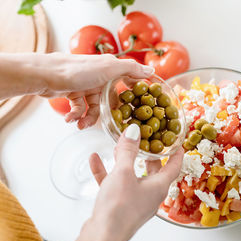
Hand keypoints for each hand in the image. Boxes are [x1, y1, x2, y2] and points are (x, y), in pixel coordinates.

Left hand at [39, 53, 153, 128]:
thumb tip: (151, 71)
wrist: (44, 74)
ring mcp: (86, 85)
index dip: (134, 95)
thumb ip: (131, 70)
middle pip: (111, 100)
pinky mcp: (73, 93)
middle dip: (108, 114)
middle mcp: (100, 76)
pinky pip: (80, 109)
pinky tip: (70, 120)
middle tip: (109, 124)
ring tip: (81, 125)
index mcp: (110, 69)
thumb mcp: (109, 68)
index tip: (139, 109)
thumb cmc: (76, 70)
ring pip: (94, 108)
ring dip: (88, 119)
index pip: (128, 81)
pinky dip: (76, 116)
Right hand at [88, 124, 183, 240]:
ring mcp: (135, 202)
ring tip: (117, 147)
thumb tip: (133, 132)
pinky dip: (107, 172)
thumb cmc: (119, 208)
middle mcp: (150, 195)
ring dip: (124, 161)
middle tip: (145, 141)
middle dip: (148, 155)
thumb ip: (128, 151)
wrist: (102, 237)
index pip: (174, 166)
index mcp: (159, 186)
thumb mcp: (123, 173)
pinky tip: (95, 160)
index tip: (176, 141)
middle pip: (154, 171)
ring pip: (132, 177)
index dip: (176, 152)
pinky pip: (116, 185)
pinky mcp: (120, 207)